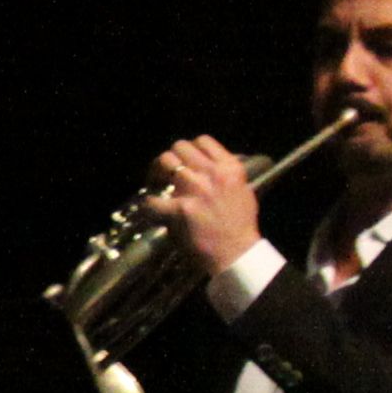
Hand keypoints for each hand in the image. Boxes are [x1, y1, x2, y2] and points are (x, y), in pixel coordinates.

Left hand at [135, 136, 265, 274]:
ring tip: (155, 183)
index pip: (203, 140)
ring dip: (156, 171)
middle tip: (164, 171)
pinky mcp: (179, 209)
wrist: (236, 252)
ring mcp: (195, 189)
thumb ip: (225, 175)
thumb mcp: (243, 190)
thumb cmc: (240, 225)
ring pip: (165, 161)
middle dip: (170, 157)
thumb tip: (208, 166)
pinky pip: (153, 199)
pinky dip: (149, 203)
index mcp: (229, 168)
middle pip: (180, 146)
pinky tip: (151, 208)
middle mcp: (212, 173)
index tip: (183, 159)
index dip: (189, 148)